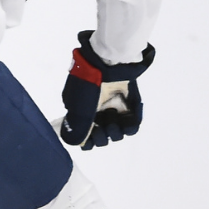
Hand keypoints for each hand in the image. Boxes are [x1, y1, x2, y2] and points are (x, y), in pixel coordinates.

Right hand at [60, 31, 153, 149]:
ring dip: (115, 131)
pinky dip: (130, 126)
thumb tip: (75, 143)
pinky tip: (125, 118)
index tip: (90, 139)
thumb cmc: (89, 85)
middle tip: (102, 127)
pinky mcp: (129, 107)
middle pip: (102, 138)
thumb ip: (77, 129)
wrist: (108, 64)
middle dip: (102, 137)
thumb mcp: (78, 108)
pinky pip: (133, 125)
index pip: (85, 137)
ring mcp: (113, 110)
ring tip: (112, 117)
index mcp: (82, 114)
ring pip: (117, 134)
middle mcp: (97, 114)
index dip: (89, 142)